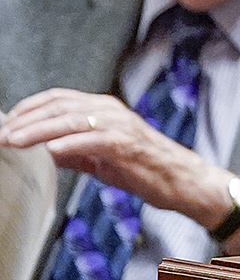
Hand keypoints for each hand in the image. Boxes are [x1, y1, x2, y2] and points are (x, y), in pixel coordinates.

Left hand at [1, 89, 239, 245]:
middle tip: (1, 134)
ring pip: (71, 119)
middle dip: (25, 119)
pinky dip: (68, 142)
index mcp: (104, 109)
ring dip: (38, 130)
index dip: (28, 108)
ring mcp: (120, 125)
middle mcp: (111, 110)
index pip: (58, 98)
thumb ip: (73, 151)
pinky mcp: (127, 144)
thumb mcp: (101, 158)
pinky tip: (48, 150)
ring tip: (13, 141)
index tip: (5, 123)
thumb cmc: (144, 169)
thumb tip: (41, 151)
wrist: (181, 181)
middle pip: (60, 105)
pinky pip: (92, 139)